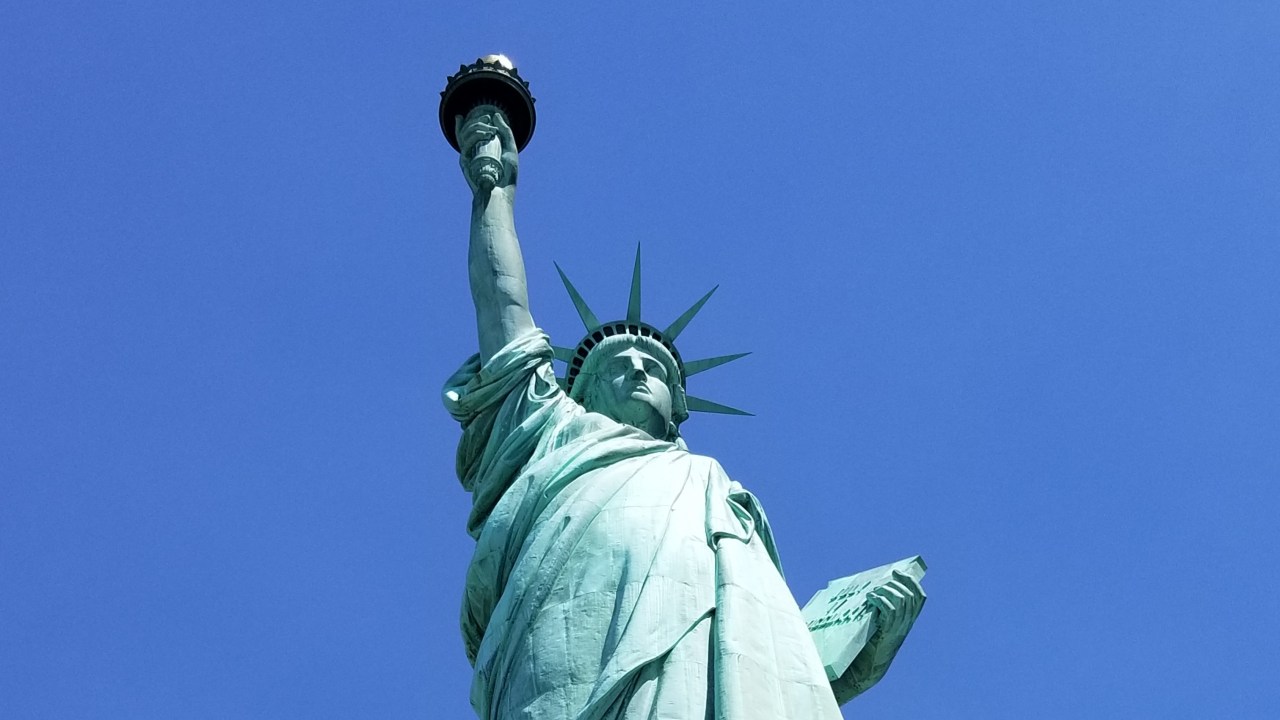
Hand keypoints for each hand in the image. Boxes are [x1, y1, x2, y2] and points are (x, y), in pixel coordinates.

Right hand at [455, 105, 518, 193]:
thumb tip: (496, 115)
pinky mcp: (465, 162)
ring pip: (464, 134)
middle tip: (488, 120)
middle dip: (476, 121)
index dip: (472, 120)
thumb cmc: (507, 174)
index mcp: (479, 149)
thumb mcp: (510, 149)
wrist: (502, 191)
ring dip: (476, 127)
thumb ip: (505, 132)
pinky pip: (466, 144)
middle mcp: (471, 152)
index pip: (468, 131)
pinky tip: (486, 134)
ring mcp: (467, 156)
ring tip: (490, 130)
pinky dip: (475, 136)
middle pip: (466, 130)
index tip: (487, 116)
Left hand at [831, 570, 925, 703]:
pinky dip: (880, 600)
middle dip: (896, 583)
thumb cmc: (872, 643)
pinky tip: (870, 599)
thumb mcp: (882, 623)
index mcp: (908, 620)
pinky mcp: (888, 631)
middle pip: (910, 596)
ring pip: (901, 600)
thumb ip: (884, 609)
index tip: (898, 571)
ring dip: (887, 591)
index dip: (912, 581)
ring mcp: (899, 628)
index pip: (920, 597)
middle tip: (882, 581)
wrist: (869, 666)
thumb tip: (876, 588)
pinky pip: (890, 610)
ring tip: (874, 592)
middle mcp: (907, 624)